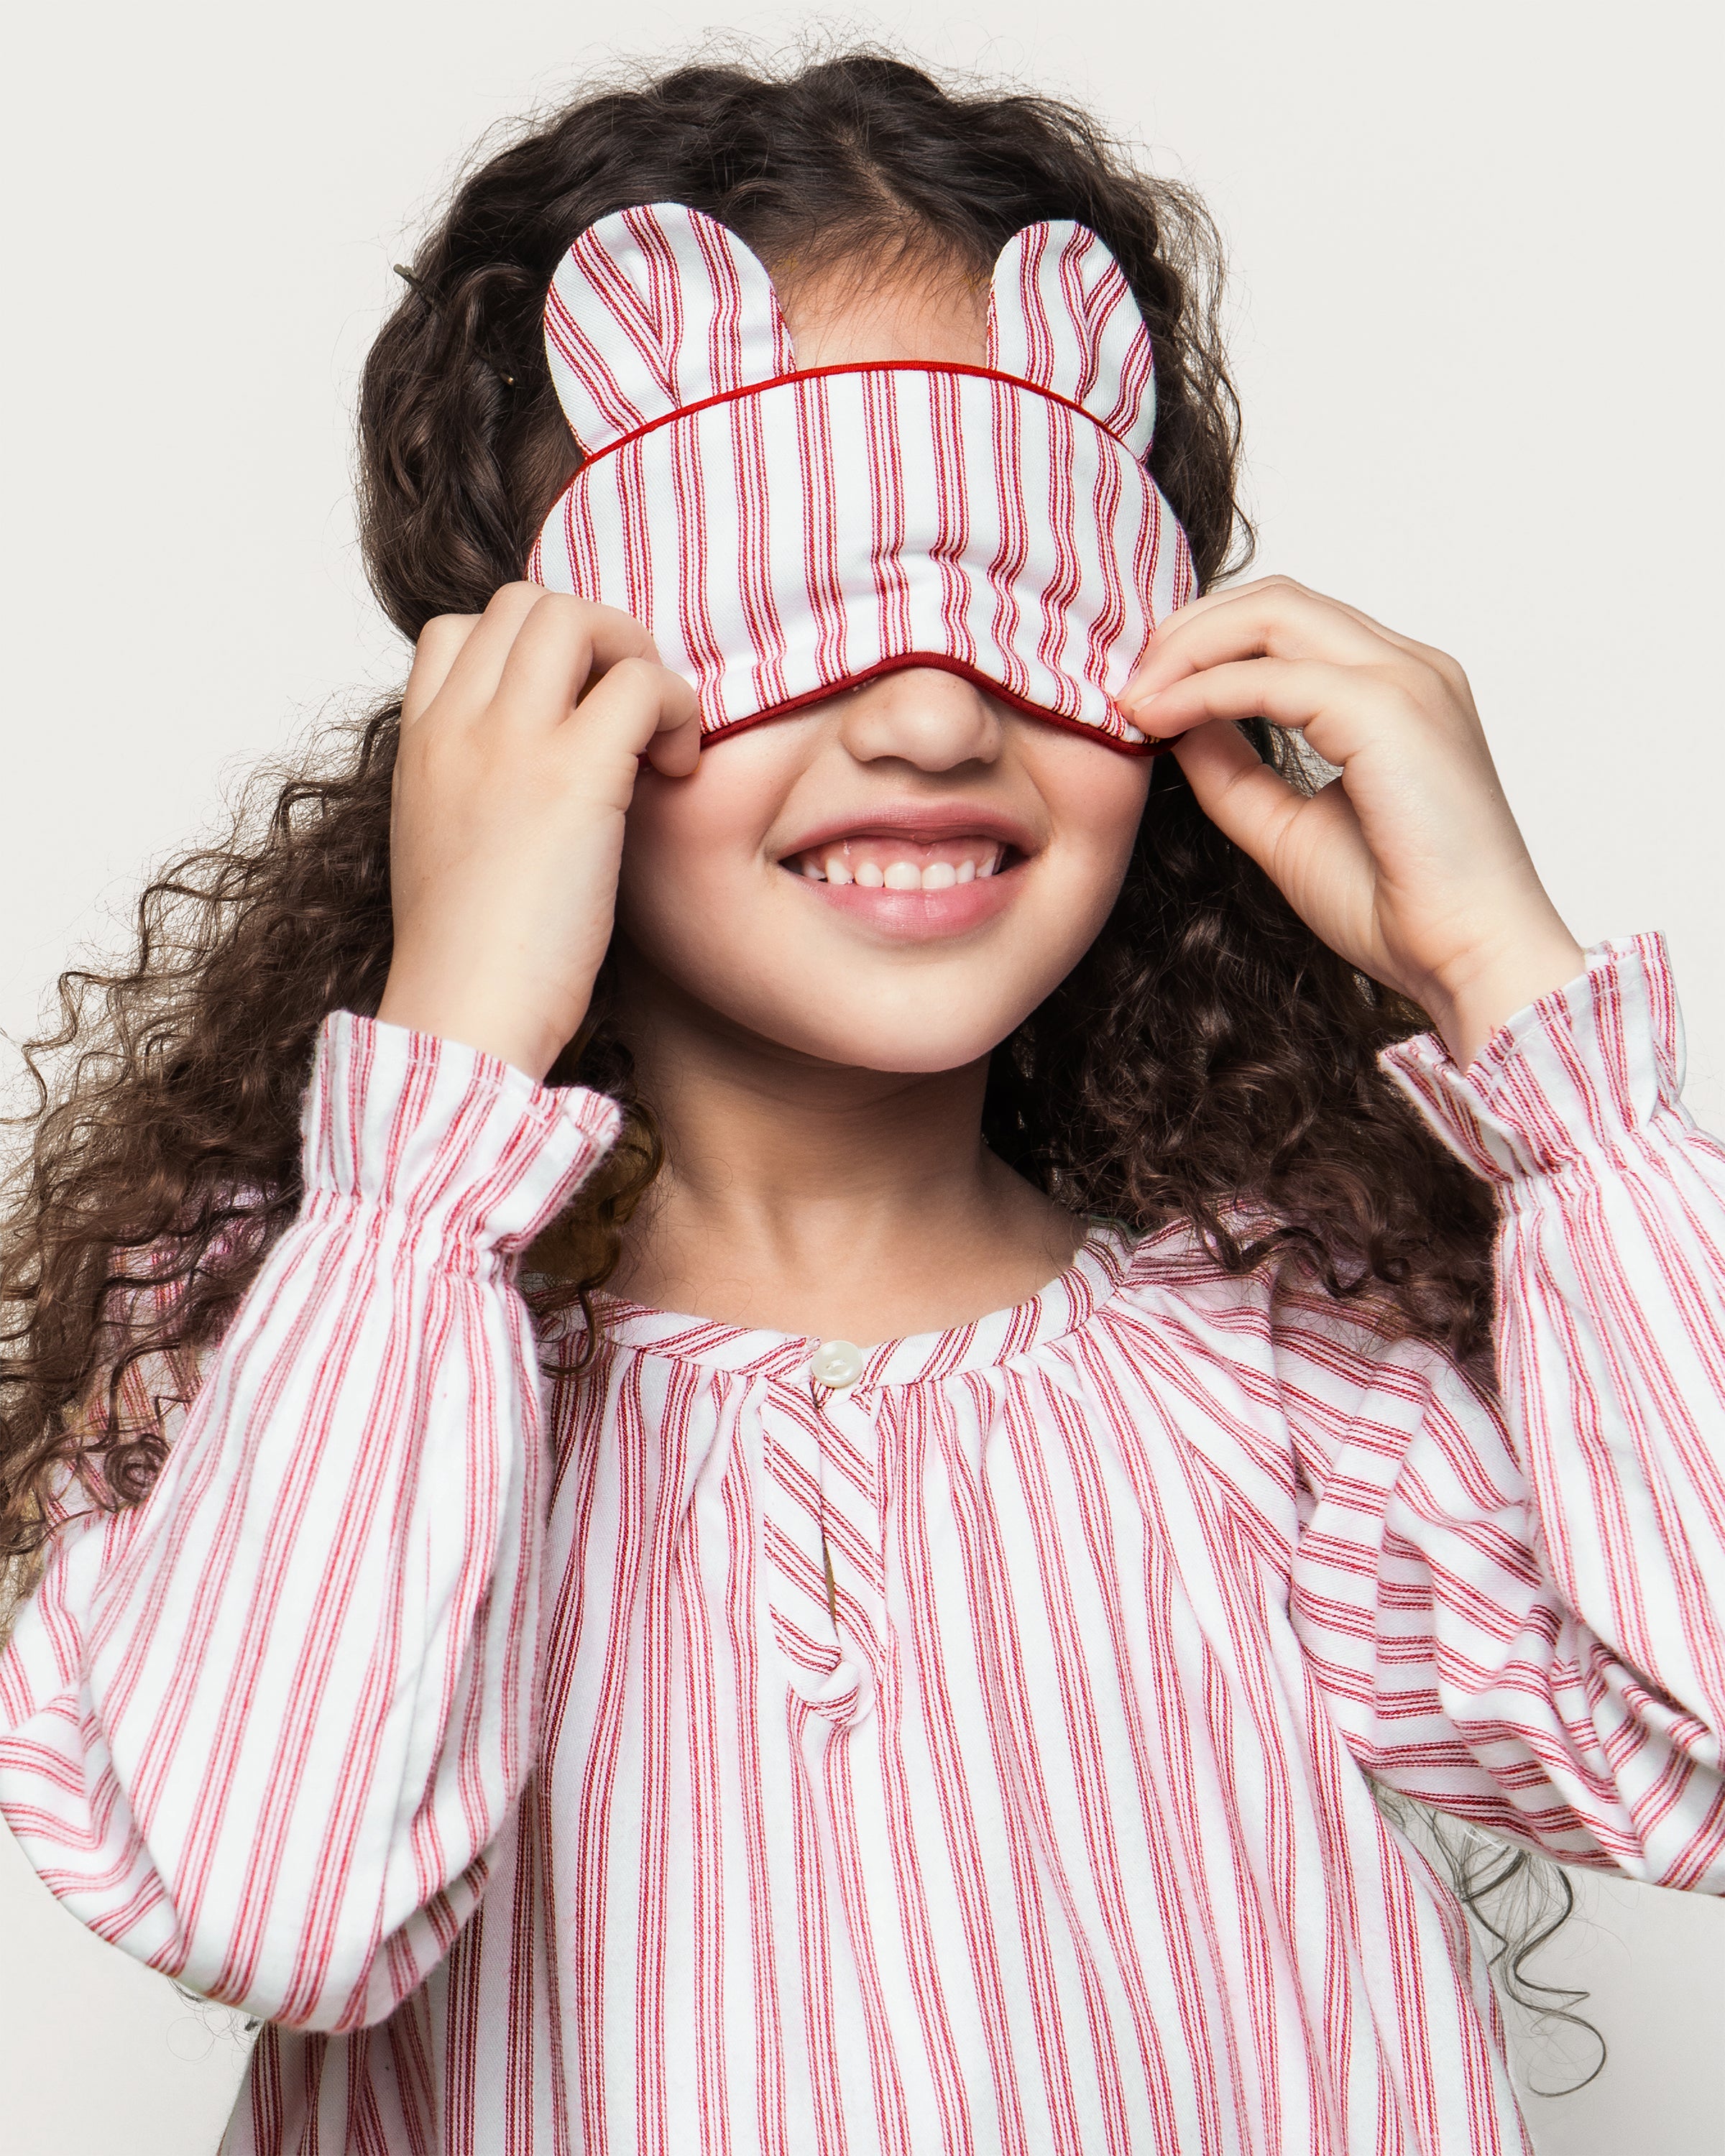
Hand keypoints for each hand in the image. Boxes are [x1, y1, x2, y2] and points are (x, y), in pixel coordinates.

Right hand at [376, 584, 699, 1080]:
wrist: (462, 1019)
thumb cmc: (469, 963)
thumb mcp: (446, 851)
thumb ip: (477, 792)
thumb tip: (537, 784)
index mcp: (420, 744)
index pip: (458, 630)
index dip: (529, 652)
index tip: (572, 712)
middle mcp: (457, 724)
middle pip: (527, 603)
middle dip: (597, 640)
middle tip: (633, 716)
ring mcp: (509, 742)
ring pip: (579, 618)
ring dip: (638, 659)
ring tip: (657, 737)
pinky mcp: (573, 776)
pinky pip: (642, 684)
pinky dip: (678, 710)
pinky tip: (679, 772)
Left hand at [1121, 576, 1583, 1067]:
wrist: (1472, 958)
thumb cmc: (1401, 909)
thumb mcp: (1288, 828)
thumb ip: (1235, 770)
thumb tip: (1174, 723)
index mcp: (1400, 689)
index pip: (1290, 622)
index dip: (1206, 643)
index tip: (1143, 691)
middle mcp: (1410, 668)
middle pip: (1275, 599)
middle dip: (1186, 631)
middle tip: (1124, 683)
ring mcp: (1406, 680)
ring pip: (1271, 614)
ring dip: (1186, 649)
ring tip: (1133, 700)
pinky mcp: (1388, 710)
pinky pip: (1270, 676)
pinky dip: (1201, 690)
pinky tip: (1157, 721)